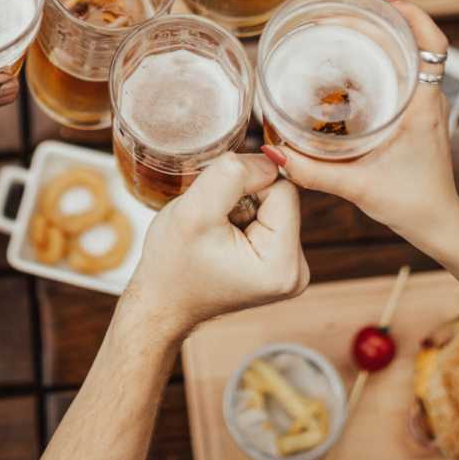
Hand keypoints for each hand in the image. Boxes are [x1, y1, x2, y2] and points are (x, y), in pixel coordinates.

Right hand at [127, 153, 309, 335]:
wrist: (162, 302)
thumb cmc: (171, 264)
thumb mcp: (194, 211)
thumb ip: (233, 174)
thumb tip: (270, 158)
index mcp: (283, 265)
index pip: (283, 188)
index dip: (247, 183)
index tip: (217, 204)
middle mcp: (296, 270)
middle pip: (281, 195)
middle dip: (244, 196)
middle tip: (213, 221)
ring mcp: (290, 268)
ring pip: (273, 202)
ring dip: (241, 204)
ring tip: (215, 230)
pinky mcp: (278, 261)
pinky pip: (268, 216)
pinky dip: (242, 215)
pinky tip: (222, 235)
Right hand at [264, 0, 458, 257]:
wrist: (438, 226)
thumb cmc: (411, 205)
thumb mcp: (358, 186)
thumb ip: (313, 172)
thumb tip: (275, 153)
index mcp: (422, 106)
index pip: (431, 44)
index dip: (412, 15)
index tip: (381, 1)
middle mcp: (427, 100)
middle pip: (414, 42)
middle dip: (381, 20)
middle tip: (340, 14)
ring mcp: (423, 107)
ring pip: (409, 57)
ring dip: (382, 39)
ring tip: (344, 29)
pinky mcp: (415, 117)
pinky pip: (402, 76)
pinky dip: (380, 61)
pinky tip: (350, 66)